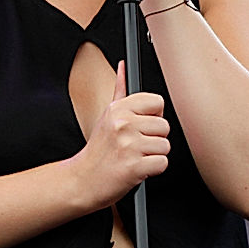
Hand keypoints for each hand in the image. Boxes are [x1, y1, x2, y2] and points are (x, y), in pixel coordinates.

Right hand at [73, 61, 169, 209]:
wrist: (83, 181)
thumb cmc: (98, 151)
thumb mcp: (106, 116)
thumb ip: (119, 89)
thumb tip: (123, 66)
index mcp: (118, 109)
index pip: (157, 102)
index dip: (153, 117)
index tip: (141, 127)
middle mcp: (123, 123)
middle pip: (165, 126)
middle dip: (154, 140)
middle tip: (135, 147)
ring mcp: (128, 145)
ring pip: (165, 146)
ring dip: (153, 156)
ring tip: (135, 158)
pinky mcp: (134, 166)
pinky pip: (162, 163)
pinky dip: (153, 170)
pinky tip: (137, 169)